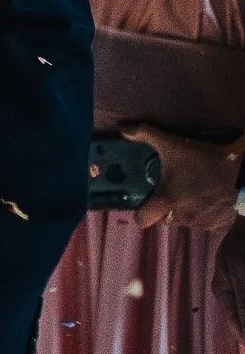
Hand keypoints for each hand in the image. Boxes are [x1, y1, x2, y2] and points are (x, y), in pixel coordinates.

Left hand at [128, 125, 244, 231]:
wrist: (240, 171)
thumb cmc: (203, 159)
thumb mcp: (172, 143)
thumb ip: (144, 133)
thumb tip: (122, 128)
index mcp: (167, 201)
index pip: (143, 219)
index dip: (141, 212)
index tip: (145, 202)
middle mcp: (182, 217)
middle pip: (164, 219)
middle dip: (166, 208)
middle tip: (173, 190)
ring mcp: (202, 223)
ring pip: (184, 221)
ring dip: (185, 211)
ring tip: (192, 194)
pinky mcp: (218, 226)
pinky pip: (204, 225)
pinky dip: (204, 216)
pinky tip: (207, 201)